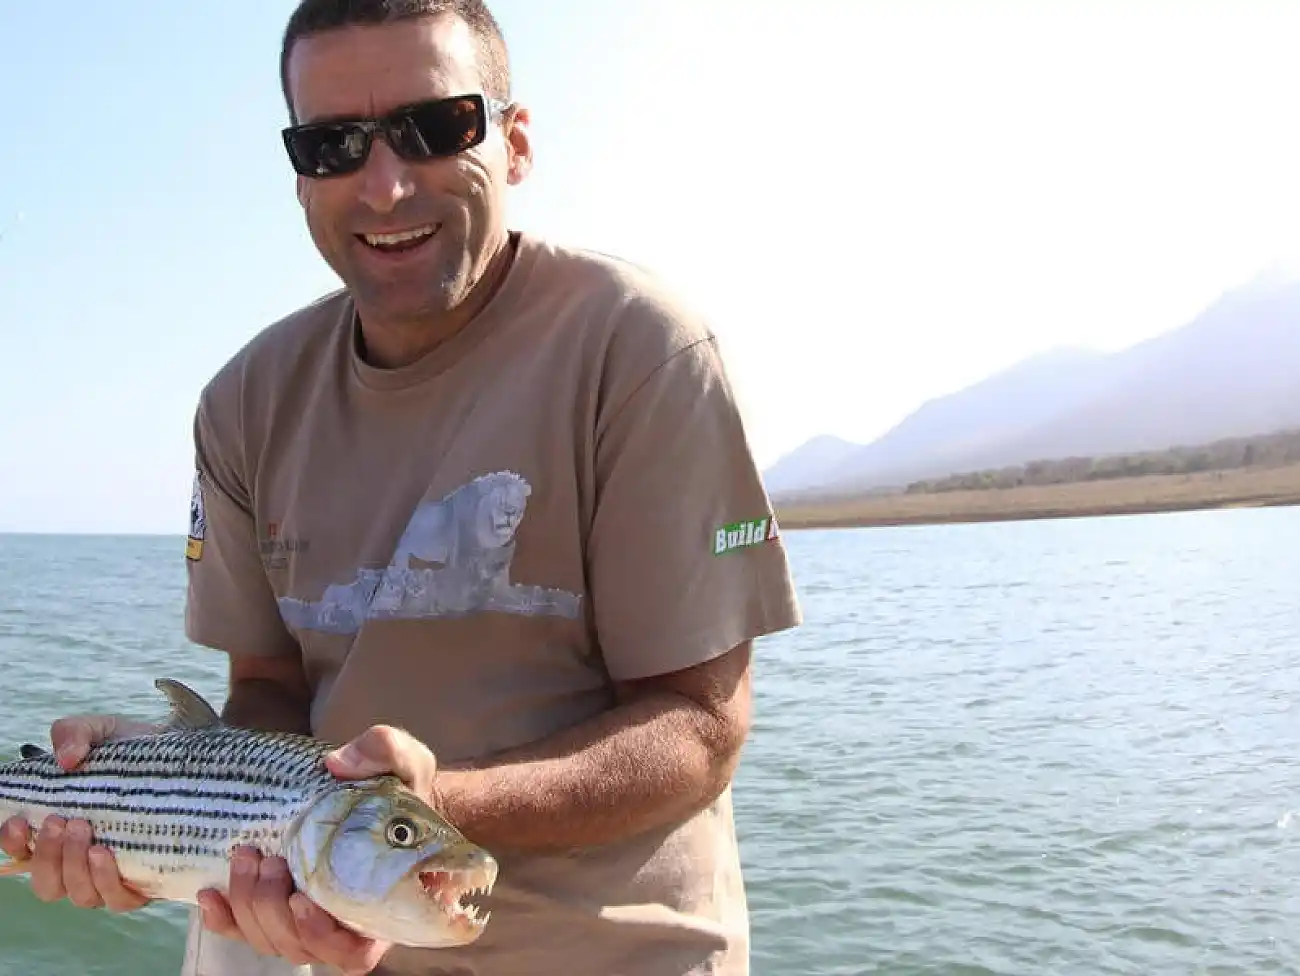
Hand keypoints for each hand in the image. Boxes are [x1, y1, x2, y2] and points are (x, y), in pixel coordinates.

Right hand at [0, 713, 158, 911]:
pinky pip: (119, 900)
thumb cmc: (133, 750)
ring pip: (79, 895)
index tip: (20, 822)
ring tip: (87, 834)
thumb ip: (74, 734)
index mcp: (59, 833)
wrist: (185, 758)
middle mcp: (80, 861)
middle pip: (47, 883)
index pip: (22, 854)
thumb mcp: (101, 731)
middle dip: (48, 857)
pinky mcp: (145, 883)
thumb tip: (67, 759)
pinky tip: (107, 854)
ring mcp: (112, 876)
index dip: (13, 844)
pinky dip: (107, 882)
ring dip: (75, 868)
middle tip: (64, 821)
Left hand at [196, 725, 439, 974]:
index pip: (354, 951)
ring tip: (246, 857)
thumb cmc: (402, 785)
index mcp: (382, 905)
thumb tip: (338, 762)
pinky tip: (210, 893)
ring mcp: (308, 916)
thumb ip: (386, 751)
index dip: (323, 936)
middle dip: (272, 908)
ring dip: (249, 905)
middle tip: (270, 860)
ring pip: (269, 939)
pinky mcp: (278, 905)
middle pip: (300, 945)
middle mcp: (344, 921)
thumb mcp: (408, 761)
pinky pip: (244, 930)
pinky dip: (223, 919)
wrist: (379, 791)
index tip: (303, 900)